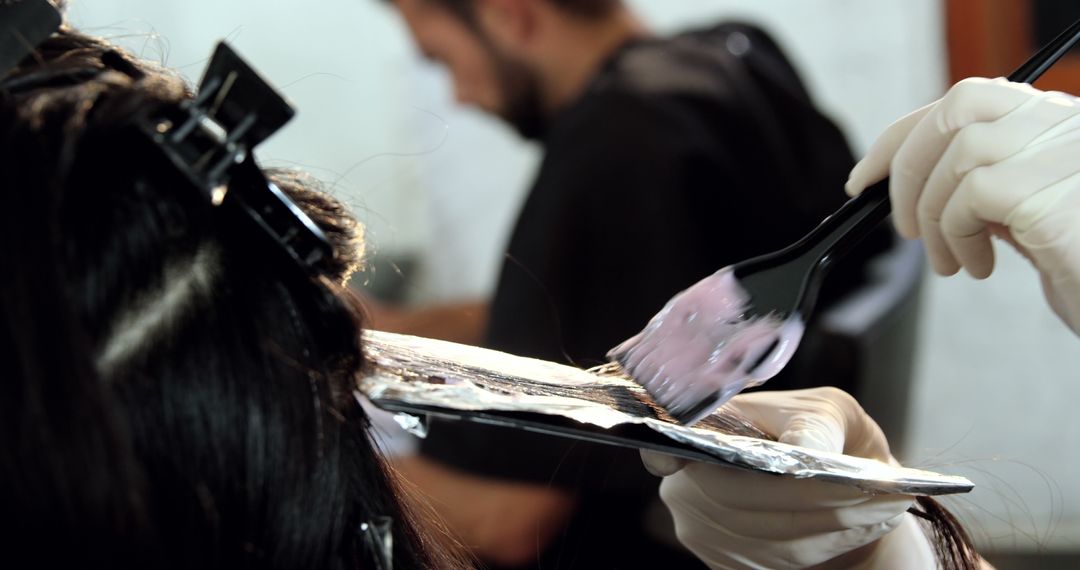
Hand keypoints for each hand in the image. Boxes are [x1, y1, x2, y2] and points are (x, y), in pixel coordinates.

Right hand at [641, 387, 934, 568]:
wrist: (839, 482)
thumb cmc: (824, 435)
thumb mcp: (827, 412)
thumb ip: (812, 426)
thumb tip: (803, 455)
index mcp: (701, 431)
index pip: (663, 447)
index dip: (668, 457)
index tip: (687, 463)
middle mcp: (687, 483)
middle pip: (732, 496)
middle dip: (808, 498)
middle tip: (873, 492)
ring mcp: (701, 528)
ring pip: (762, 534)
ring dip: (829, 525)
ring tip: (881, 507)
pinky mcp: (726, 562)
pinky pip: (775, 560)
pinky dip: (824, 545)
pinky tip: (858, 526)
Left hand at [846, 77, 1079, 334]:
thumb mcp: (1028, 219)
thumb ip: (987, 190)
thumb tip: (918, 187)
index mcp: (1056, 122)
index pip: (963, 101)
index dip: (902, 138)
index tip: (864, 179)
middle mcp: (1066, 122)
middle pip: (954, 112)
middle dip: (906, 172)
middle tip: (907, 230)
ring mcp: (1067, 149)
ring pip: (958, 156)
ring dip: (937, 218)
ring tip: (954, 261)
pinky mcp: (1055, 188)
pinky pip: (972, 195)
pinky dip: (958, 234)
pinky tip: (979, 266)